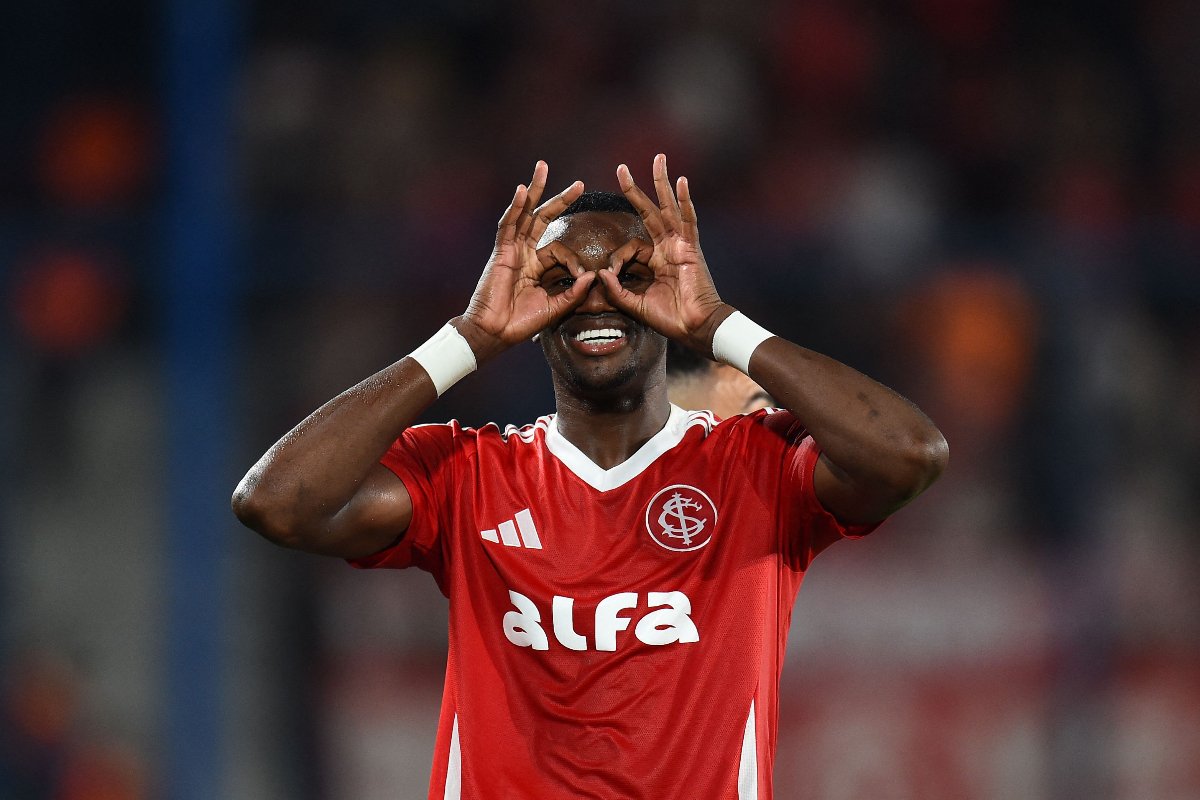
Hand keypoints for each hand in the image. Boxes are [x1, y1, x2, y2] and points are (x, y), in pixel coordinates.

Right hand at [458, 161, 595, 359]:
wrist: (496, 332)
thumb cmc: (521, 323)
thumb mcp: (555, 308)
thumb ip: (574, 292)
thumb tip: (593, 276)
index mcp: (537, 266)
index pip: (559, 249)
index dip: (574, 261)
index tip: (584, 276)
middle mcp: (524, 252)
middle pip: (542, 217)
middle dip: (559, 199)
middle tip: (579, 183)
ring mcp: (511, 250)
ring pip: (524, 213)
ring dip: (534, 190)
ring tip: (543, 167)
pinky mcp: (500, 252)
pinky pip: (508, 225)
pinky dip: (515, 207)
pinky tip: (522, 190)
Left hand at [599, 153, 731, 353]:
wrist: (694, 328)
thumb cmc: (670, 319)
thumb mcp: (635, 305)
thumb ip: (617, 291)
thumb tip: (600, 275)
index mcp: (654, 261)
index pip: (631, 246)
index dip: (618, 257)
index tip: (610, 273)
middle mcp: (667, 248)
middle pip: (650, 211)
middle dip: (636, 189)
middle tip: (621, 167)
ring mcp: (680, 245)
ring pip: (669, 207)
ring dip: (662, 183)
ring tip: (657, 159)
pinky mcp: (691, 248)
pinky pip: (688, 220)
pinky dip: (685, 200)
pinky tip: (681, 181)